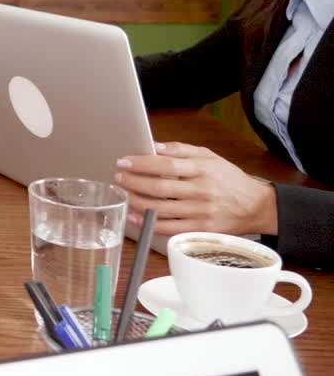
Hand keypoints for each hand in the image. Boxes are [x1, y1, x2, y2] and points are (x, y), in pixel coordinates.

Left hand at [114, 142, 278, 235]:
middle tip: (118, 177)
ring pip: (161, 209)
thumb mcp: (209, 157)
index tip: (123, 161)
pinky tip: (135, 216)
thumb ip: (181, 150)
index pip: (165, 165)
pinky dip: (149, 223)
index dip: (141, 163)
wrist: (256, 206)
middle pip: (159, 188)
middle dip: (133, 182)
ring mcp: (201, 212)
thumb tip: (154, 146)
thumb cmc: (229, 179)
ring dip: (136, 202)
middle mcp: (201, 191)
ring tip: (123, 194)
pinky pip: (169, 228)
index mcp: (202, 169)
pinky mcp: (200, 229)